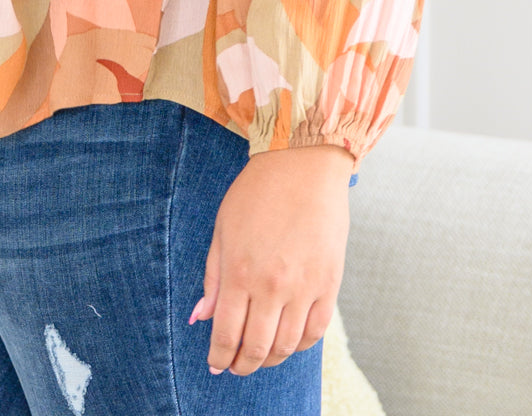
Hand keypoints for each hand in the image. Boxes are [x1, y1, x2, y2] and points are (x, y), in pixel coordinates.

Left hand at [189, 143, 352, 376]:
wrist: (302, 165)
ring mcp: (304, 287)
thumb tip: (201, 318)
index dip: (220, 356)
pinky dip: (301, 345)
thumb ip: (213, 277)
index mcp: (240, 272)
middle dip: (243, 364)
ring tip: (261, 355)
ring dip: (271, 358)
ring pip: (288, 346)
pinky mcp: (330, 284)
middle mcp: (272, 286)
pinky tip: (289, 340)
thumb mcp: (223, 229)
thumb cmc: (256, 193)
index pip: (227, 334)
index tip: (216, 364)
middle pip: (257, 348)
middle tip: (237, 366)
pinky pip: (316, 332)